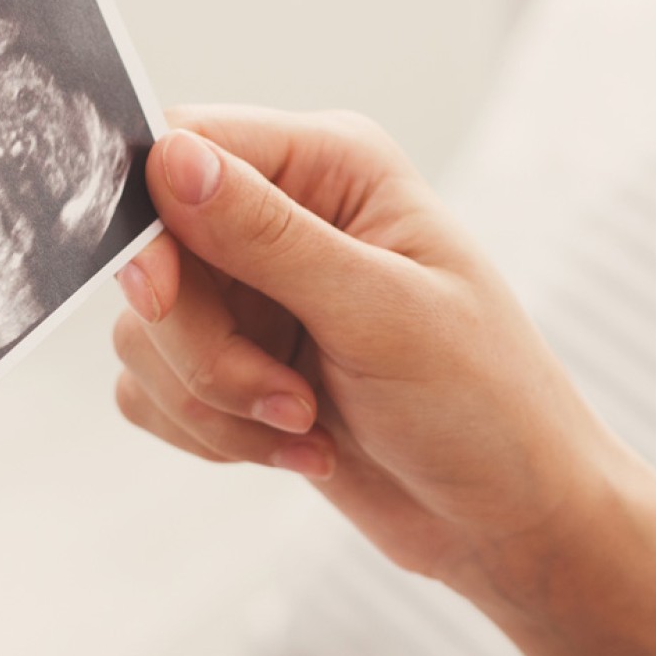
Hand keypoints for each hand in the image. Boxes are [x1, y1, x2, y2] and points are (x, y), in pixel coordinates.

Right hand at [111, 106, 624, 587]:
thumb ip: (269, 237)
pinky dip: (211, 432)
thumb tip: (171, 160)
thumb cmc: (482, 398)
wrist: (508, 513)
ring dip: (214, 401)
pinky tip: (298, 446)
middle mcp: (287, 214)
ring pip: (147, 331)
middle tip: (289, 398)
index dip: (152, 217)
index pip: (190, 142)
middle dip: (204, 346)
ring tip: (308, 426)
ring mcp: (259, 292)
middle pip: (153, 250)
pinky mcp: (239, 362)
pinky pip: (154, 388)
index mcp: (333, 166)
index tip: (160, 295)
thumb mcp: (381, 311)